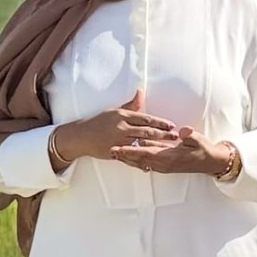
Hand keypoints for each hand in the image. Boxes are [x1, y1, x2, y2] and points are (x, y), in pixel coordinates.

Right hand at [50, 91, 178, 169]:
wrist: (81, 136)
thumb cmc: (98, 122)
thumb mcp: (114, 111)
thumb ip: (130, 105)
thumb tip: (141, 91)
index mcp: (123, 116)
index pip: (146, 119)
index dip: (160, 122)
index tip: (172, 125)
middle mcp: (121, 127)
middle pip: (146, 132)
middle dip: (162, 135)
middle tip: (175, 137)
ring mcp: (118, 140)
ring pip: (140, 144)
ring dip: (155, 147)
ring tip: (167, 150)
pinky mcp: (114, 151)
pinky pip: (130, 157)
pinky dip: (140, 161)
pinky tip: (149, 165)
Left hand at [114, 124, 239, 177]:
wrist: (211, 162)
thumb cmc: (204, 150)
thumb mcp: (199, 141)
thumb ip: (190, 136)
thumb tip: (183, 131)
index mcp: (169, 157)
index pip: (145, 154)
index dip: (130, 151)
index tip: (118, 149)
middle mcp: (164, 164)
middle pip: (139, 160)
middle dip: (124, 156)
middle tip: (109, 151)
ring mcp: (163, 166)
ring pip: (141, 163)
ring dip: (128, 158)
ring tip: (114, 154)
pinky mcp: (165, 165)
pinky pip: (147, 163)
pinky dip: (137, 160)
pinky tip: (130, 156)